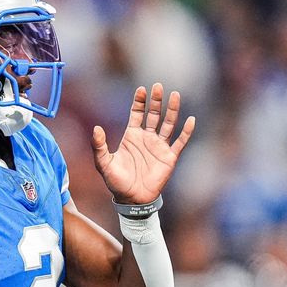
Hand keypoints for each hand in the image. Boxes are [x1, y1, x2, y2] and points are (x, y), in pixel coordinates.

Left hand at [92, 83, 194, 203]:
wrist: (131, 199)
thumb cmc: (116, 182)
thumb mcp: (103, 163)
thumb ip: (99, 146)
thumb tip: (96, 128)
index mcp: (132, 136)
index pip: (137, 113)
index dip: (139, 101)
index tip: (141, 89)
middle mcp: (147, 138)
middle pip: (154, 114)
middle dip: (156, 100)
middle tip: (158, 86)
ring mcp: (159, 146)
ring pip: (168, 124)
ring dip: (172, 110)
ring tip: (175, 95)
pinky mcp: (169, 157)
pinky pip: (180, 142)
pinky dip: (186, 131)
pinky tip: (190, 119)